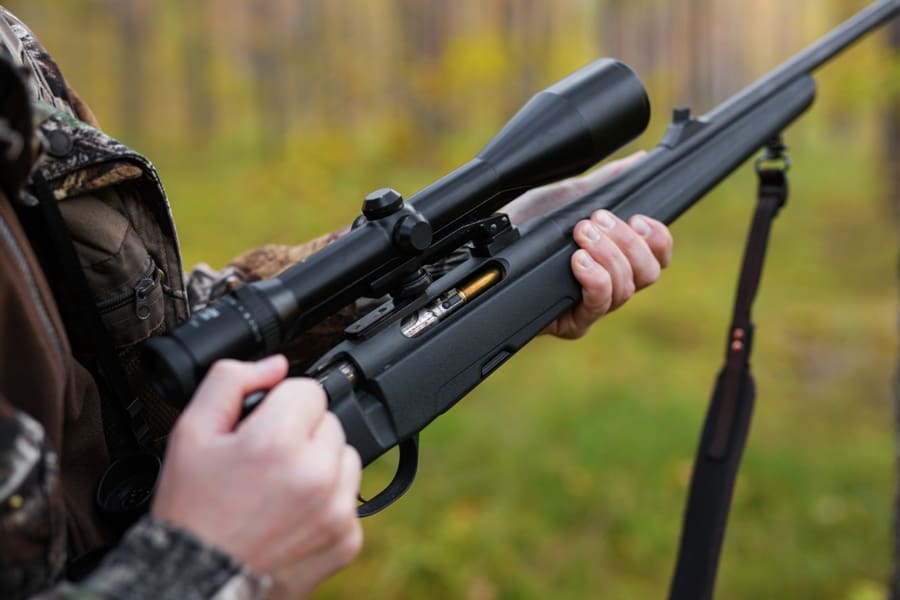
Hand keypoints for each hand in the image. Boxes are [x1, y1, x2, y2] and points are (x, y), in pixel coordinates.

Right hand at [152, 355, 361, 596]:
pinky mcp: (348, 539)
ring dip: (319, 464)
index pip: (308, 389)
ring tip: (278, 488)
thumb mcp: (191, 433)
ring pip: (345, 457)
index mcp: (279, 442)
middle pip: (329, 422)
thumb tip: (275, 365)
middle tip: (264, 463)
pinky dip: (327, 502)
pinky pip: (349, 498)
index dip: (279, 405)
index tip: (260, 430)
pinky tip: (291, 515)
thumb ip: (231, 381)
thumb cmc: (192, 511)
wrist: (198, 581)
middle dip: (300, 434)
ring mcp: (337, 510)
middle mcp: (317, 475)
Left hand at [502, 152, 672, 339]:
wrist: (487, 249)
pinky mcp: (572, 322)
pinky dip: (595, 280)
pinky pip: (597, 307)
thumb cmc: (524, 226)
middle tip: (596, 220)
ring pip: (626, 290)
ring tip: (581, 234)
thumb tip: (639, 160)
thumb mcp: (566, 197)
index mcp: (615, 257)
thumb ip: (605, 183)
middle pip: (648, 274)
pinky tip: (579, 262)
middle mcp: (609, 283)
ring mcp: (591, 305)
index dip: (658, 239)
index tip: (639, 218)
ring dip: (609, 255)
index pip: (657, 256)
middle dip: (629, 242)